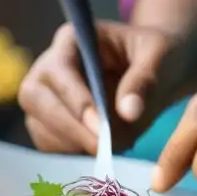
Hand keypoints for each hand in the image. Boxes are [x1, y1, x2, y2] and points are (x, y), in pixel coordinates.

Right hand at [19, 21, 180, 154]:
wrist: (161, 74)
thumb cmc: (160, 56)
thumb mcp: (161, 58)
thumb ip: (145, 81)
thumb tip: (128, 112)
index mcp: (72, 41)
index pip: (59, 70)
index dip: (76, 100)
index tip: (102, 128)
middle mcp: (50, 66)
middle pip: (35, 98)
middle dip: (68, 127)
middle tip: (103, 149)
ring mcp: (46, 97)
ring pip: (39, 126)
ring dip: (73, 144)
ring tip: (114, 145)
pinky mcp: (51, 124)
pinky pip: (50, 145)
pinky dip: (74, 154)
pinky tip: (105, 151)